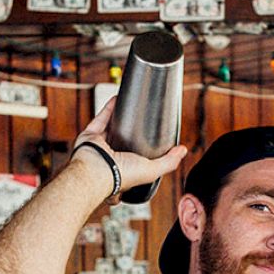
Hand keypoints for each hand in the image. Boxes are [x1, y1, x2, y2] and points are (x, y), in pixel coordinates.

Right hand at [70, 97, 187, 198]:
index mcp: (122, 171)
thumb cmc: (121, 175)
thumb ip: (168, 162)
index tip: (151, 142)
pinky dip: (109, 108)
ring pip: (110, 129)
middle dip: (130, 133)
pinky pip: (101, 119)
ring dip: (119, 118)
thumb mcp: (151, 171)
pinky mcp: (90, 136)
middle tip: (142, 122)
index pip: (133, 163)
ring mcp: (99, 147)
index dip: (142, 154)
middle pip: (121, 143)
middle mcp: (109, 160)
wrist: (96, 170)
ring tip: (131, 108)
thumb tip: (183, 151)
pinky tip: (118, 98)